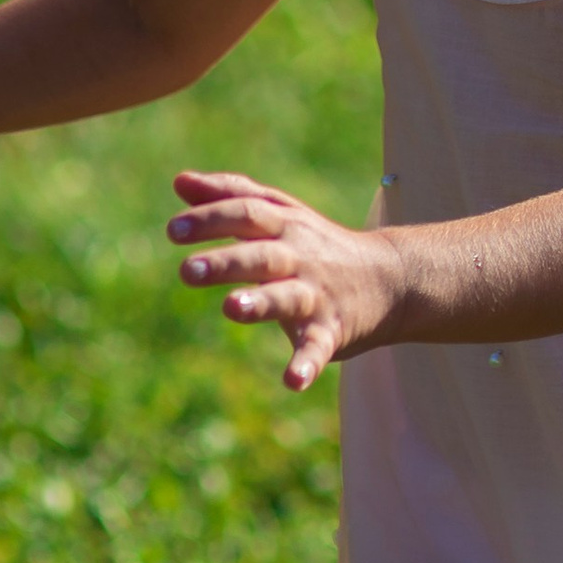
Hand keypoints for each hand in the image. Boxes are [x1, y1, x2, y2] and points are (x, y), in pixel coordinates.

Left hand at [167, 169, 398, 391]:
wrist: (390, 279)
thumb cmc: (318, 243)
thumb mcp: (280, 212)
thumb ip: (231, 195)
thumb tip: (180, 181)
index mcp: (283, 225)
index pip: (246, 213)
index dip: (209, 220)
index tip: (173, 230)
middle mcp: (299, 257)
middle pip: (260, 255)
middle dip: (225, 262)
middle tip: (186, 271)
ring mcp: (316, 294)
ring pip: (287, 298)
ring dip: (261, 303)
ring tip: (232, 307)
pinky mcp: (331, 332)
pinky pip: (317, 348)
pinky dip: (307, 365)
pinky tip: (291, 381)